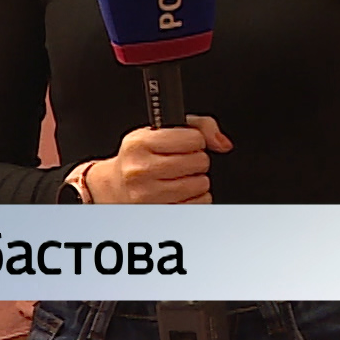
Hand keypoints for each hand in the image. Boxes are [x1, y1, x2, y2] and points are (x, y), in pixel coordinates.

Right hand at [85, 116, 232, 204]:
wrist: (116, 188)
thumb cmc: (141, 158)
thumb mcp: (159, 132)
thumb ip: (199, 127)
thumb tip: (223, 143)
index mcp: (140, 144)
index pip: (193, 138)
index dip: (196, 140)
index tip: (188, 144)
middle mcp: (140, 170)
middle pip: (199, 162)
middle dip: (197, 160)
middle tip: (183, 162)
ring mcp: (148, 195)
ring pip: (201, 184)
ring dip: (197, 180)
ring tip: (181, 176)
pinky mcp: (159, 213)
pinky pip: (199, 204)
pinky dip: (196, 197)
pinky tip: (181, 192)